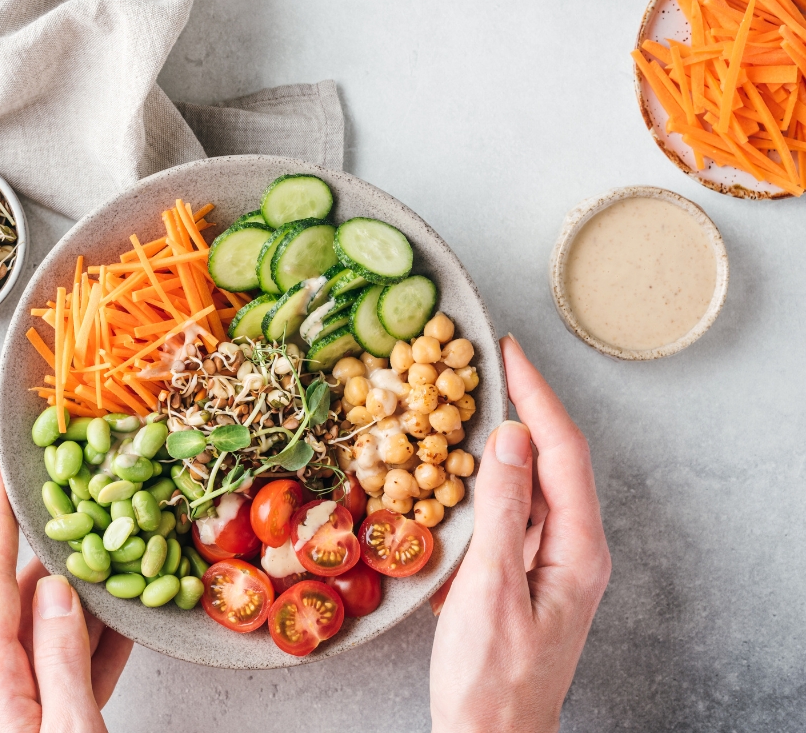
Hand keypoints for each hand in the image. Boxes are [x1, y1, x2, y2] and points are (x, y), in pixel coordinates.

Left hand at [0, 458, 132, 731]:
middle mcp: (6, 687)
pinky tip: (132, 613)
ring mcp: (32, 704)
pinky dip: (106, 636)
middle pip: (27, 598)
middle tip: (87, 502)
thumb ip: (62, 659)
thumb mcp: (68, 728)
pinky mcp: (61, 720)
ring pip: (59, 628)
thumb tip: (59, 588)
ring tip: (120, 546)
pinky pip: (81, 664)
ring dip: (90, 591)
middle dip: (60, 549)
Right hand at [429, 336, 610, 732]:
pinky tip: (455, 470)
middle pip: (550, 460)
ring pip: (527, 484)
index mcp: (577, 549)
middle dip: (520, 407)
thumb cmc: (490, 679)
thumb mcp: (490, 590)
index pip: (563, 451)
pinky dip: (482, 482)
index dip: (536, 395)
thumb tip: (507, 438)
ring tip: (465, 403)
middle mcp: (571, 549)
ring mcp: (547, 562)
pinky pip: (507, 513)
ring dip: (498, 442)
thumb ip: (501, 511)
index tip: (508, 353)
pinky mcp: (521, 574)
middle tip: (483, 364)